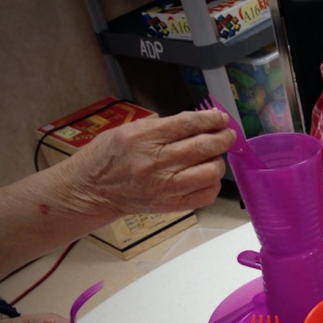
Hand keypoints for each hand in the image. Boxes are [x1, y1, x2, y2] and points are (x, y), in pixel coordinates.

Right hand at [71, 109, 234, 217]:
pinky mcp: (171, 204)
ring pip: (209, 172)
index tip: (222, 117)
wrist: (94, 189)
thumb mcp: (131, 130)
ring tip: (214, 157)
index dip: (210, 119)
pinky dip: (213, 184)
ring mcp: (165, 186)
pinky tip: (207, 176)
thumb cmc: (112, 156)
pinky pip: (205, 195)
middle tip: (228, 135)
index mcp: (144, 138)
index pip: (187, 124)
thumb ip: (165, 127)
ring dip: (218, 162)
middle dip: (222, 138)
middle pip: (202, 147)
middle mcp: (156, 162)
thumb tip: (199, 122)